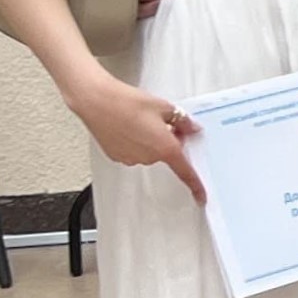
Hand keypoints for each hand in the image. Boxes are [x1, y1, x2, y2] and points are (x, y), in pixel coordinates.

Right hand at [64, 70, 208, 203]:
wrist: (96, 101)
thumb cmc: (127, 102)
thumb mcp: (164, 107)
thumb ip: (183, 122)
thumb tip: (192, 129)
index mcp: (165, 148)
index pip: (185, 171)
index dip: (195, 185)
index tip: (201, 196)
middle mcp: (148, 157)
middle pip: (167, 154)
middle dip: (170, 140)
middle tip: (163, 121)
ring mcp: (131, 158)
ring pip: (150, 152)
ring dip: (152, 140)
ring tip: (139, 119)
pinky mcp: (117, 156)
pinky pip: (135, 152)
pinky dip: (137, 142)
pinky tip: (129, 126)